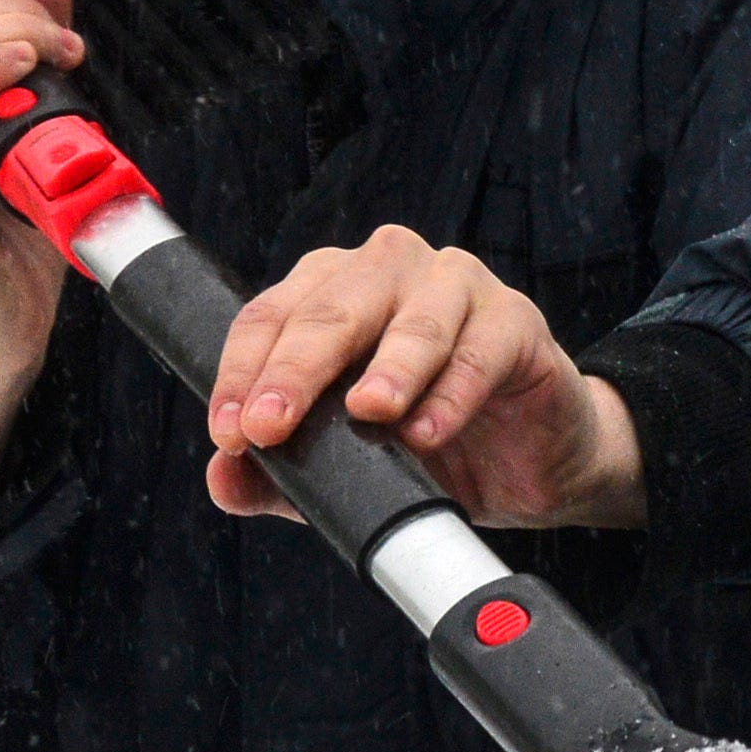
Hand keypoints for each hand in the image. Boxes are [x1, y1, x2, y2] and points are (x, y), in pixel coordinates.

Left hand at [210, 224, 644, 530]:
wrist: (527, 464)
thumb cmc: (428, 443)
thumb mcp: (342, 467)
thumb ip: (278, 475)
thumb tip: (222, 479)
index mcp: (331, 290)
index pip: (269, 316)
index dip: (242, 373)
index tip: (232, 433)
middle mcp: (387, 271)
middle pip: (332, 309)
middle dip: (296, 369)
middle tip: (271, 424)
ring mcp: (455, 286)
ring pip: (412, 320)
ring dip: (388, 369)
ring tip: (367, 413)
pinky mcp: (514, 319)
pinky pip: (479, 350)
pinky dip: (453, 392)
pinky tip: (430, 431)